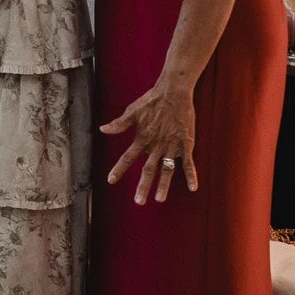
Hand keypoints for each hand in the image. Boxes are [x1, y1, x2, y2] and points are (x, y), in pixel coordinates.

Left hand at [101, 75, 198, 203]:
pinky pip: (188, 163)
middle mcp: (156, 145)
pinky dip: (191, 175)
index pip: (127, 157)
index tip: (110, 180)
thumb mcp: (132, 111)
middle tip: (138, 202)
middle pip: (148, 169)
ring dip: (163, 185)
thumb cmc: (151, 100)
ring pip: (166, 170)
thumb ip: (119, 124)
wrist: (173, 93)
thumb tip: (102, 129)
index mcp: (142, 138)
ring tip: (159, 199)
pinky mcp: (185, 144)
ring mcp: (171, 146)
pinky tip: (192, 188)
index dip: (119, 169)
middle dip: (143, 186)